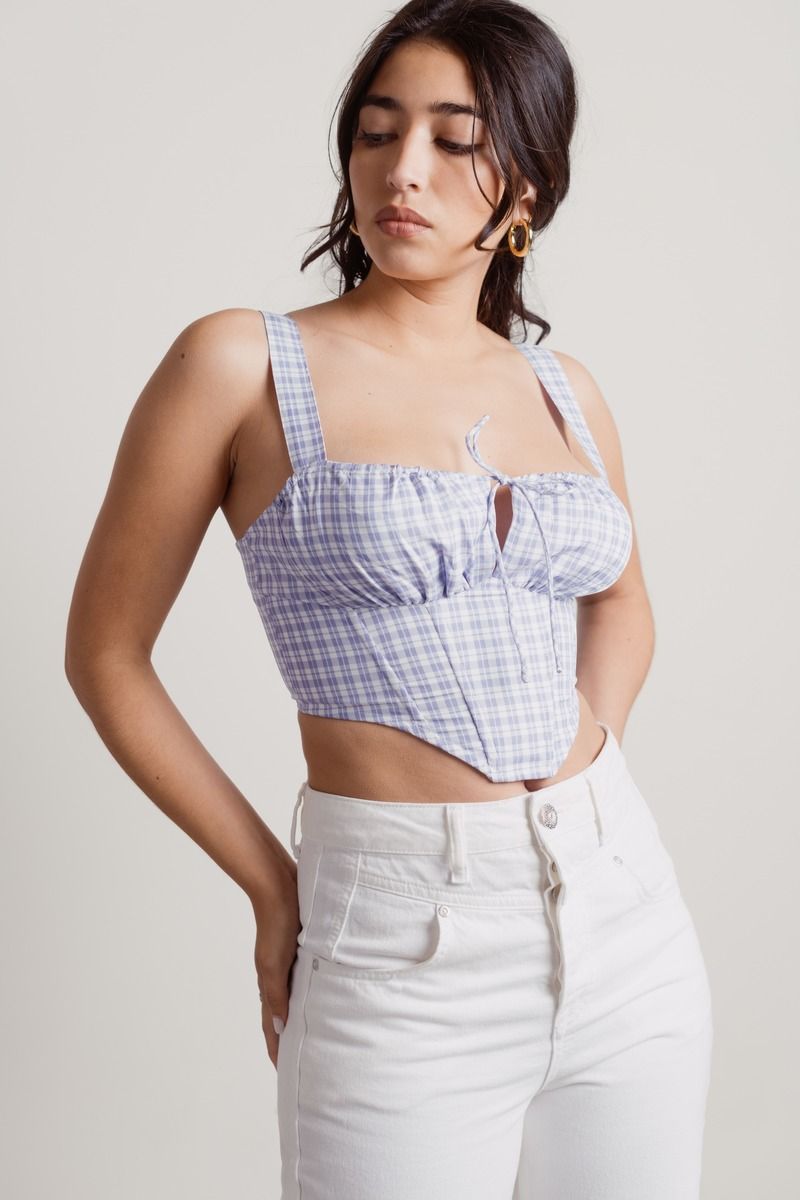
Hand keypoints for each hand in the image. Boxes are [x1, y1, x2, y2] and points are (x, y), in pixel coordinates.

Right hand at [252, 864, 299, 1069]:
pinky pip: (307, 979)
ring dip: (302, 1018)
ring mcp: (291, 963)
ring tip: (314, 1036)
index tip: (283, 1073)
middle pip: (283, 1016)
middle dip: (290, 1040)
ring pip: (296, 998)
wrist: (280, 887)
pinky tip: (323, 994)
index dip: (277, 1049)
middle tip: (302, 1063)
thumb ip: (277, 995)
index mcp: (271, 983)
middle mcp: (280, 976)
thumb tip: (281, 1028)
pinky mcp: (302, 949)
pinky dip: (310, 994)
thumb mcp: (275, 963)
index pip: (273, 1025)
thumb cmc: (277, 923)